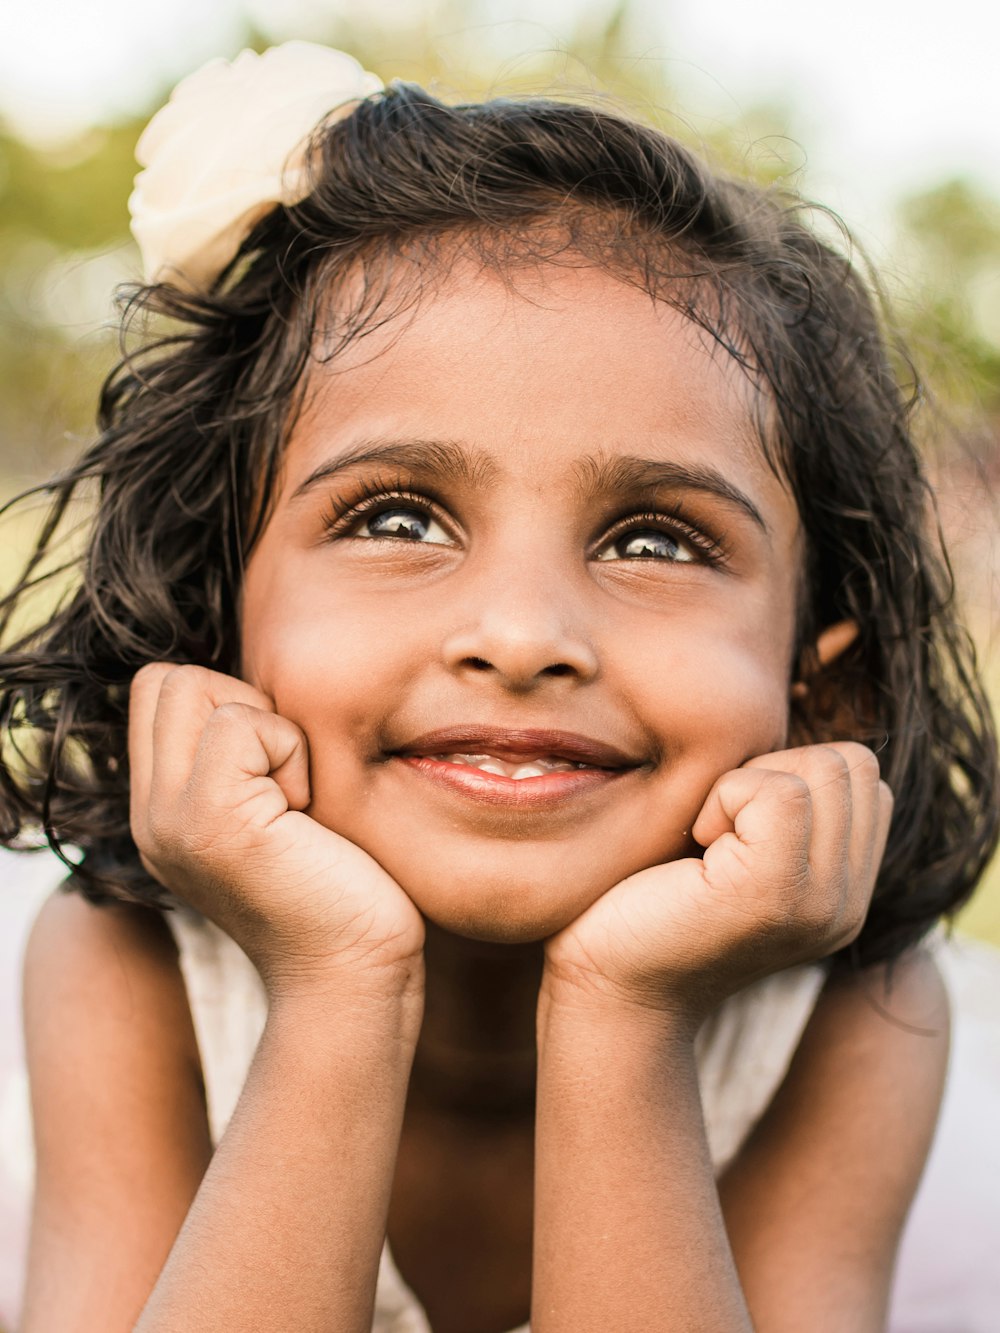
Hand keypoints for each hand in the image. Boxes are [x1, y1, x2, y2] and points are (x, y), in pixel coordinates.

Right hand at [129, 663, 424, 997]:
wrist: (353, 981)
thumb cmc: (342, 894)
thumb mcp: (275, 815)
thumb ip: (243, 760)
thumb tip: (255, 687)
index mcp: (162, 812)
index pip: (158, 692)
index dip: (228, 703)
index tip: (276, 769)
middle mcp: (150, 816)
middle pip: (167, 680)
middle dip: (241, 704)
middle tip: (285, 778)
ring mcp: (171, 819)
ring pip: (194, 688)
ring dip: (266, 727)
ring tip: (294, 800)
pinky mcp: (211, 821)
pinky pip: (241, 723)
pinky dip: (290, 750)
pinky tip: (307, 814)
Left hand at [543, 743, 892, 1024]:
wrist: (607, 988)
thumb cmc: (648, 907)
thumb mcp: (734, 849)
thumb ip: (781, 807)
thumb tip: (788, 740)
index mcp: (844, 891)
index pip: (861, 775)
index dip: (789, 772)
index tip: (730, 825)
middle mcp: (848, 903)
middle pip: (851, 764)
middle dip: (773, 771)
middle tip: (715, 830)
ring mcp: (822, 903)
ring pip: (822, 770)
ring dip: (747, 785)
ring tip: (706, 843)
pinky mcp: (776, 894)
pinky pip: (777, 791)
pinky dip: (724, 798)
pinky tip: (694, 849)